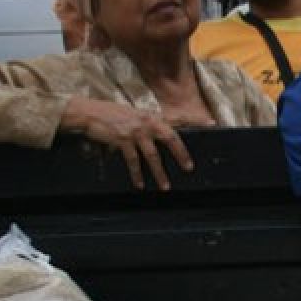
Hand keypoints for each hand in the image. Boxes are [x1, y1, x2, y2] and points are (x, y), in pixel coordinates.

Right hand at [61, 97, 193, 189]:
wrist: (89, 113)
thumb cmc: (112, 115)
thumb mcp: (134, 116)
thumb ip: (148, 125)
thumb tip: (160, 138)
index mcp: (152, 116)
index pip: (177, 119)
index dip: (195, 121)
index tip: (211, 124)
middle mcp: (147, 123)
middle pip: (170, 139)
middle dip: (180, 154)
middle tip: (189, 168)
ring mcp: (135, 132)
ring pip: (152, 156)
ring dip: (159, 173)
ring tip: (165, 187)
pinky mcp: (123, 141)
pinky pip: (133, 161)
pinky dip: (137, 174)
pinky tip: (140, 184)